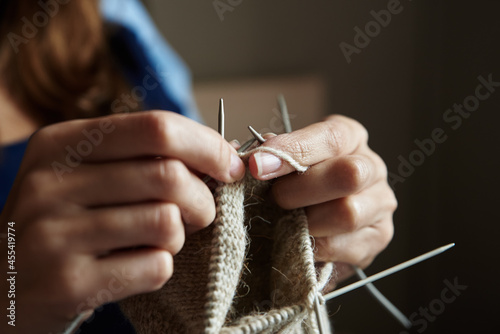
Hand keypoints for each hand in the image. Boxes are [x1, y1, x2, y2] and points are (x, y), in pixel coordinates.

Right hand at [0, 111, 244, 333]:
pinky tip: (137, 267)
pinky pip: (154, 267)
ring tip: (160, 241)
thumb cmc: (66, 223)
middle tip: (199, 214)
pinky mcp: (67, 283)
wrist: (4, 286)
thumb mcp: (87, 175)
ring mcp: (54, 234)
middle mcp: (51, 183)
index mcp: (62, 143)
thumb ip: (143, 158)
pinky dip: (161, 268)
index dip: (207, 146)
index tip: (230, 166)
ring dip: (180, 236)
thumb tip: (222, 153)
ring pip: (166, 222)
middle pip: (169, 176)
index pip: (157, 128)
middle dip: (203, 199)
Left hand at [248, 115, 396, 287]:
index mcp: (350, 137)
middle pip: (348, 174)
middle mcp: (372, 166)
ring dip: (306, 221)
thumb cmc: (298, 184)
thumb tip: (253, 157)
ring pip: (347, 212)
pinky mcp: (378, 237)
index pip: (330, 137)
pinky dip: (313, 246)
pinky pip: (343, 245)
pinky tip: (298, 241)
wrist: (318, 223)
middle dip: (300, 189)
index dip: (293, 150)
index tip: (258, 165)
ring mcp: (380, 203)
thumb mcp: (286, 162)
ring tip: (285, 222)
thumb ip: (272, 156)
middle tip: (274, 199)